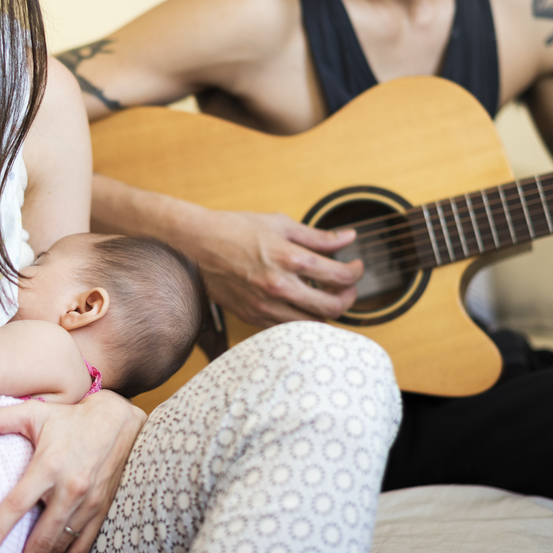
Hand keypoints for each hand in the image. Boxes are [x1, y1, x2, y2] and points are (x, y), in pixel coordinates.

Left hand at [0, 391, 144, 552]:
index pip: (18, 504)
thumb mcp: (33, 412)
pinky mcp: (101, 509)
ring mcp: (88, 502)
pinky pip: (83, 545)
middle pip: (42, 538)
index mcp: (49, 465)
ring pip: (61, 546)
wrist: (118, 421)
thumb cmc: (70, 417)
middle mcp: (70, 488)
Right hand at [188, 211, 363, 326]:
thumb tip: (348, 238)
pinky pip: (287, 328)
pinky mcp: (253, 316)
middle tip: (347, 287)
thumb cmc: (235, 229)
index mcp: (289, 258)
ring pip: (311, 324)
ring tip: (326, 298)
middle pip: (332, 307)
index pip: (339, 276)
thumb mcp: (280, 224)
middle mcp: (279, 286)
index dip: (356, 273)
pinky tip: (301, 305)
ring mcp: (265, 305)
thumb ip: (318, 236)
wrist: (196, 244)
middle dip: (348, 297)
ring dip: (326, 313)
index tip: (355, 267)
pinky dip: (301, 320)